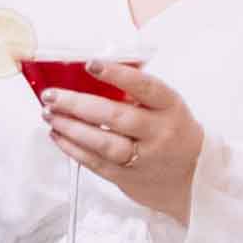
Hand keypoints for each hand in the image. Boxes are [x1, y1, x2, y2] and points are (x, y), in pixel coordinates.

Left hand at [42, 61, 203, 216]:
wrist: (192, 178)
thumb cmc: (172, 133)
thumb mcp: (167, 107)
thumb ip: (138, 90)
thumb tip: (96, 67)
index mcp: (170, 107)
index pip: (144, 86)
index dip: (117, 74)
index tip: (91, 64)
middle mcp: (159, 132)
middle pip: (115, 116)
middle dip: (78, 104)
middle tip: (51, 95)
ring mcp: (143, 158)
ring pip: (102, 143)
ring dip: (71, 128)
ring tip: (50, 115)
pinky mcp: (127, 177)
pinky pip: (96, 162)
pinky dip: (73, 148)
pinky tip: (58, 135)